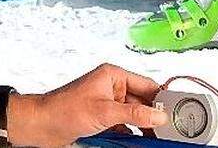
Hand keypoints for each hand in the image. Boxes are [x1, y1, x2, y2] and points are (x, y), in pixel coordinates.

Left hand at [0, 64, 166, 147]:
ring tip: (157, 138)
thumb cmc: (64, 109)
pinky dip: (131, 134)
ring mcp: (106, 103)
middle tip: (170, 131)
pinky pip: (123, 125)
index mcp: (113, 76)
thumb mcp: (105, 112)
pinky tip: (139, 142)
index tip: (177, 111)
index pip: (147, 85)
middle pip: (142, 102)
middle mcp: (112, 87)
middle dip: (154, 117)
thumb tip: (159, 115)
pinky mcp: (101, 118)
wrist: (40, 125)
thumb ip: (135, 115)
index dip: (162, 98)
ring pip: (134, 116)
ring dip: (143, 127)